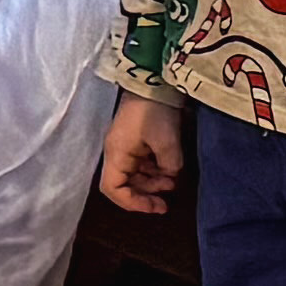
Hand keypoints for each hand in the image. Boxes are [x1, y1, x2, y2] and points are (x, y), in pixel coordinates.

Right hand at [99, 98, 188, 216]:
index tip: (155, 206)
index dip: (133, 203)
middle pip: (124, 184)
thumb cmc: (154, 112)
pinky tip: (169, 168)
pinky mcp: (134, 137)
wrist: (152, 79)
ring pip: (133, 174)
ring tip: (172, 181)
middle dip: (146, 194)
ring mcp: (124, 144)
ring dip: (152, 182)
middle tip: (168, 198)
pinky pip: (140, 162)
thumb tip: (172, 175)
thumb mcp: (167, 143)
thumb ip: (170, 167)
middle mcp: (116, 152)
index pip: (113, 189)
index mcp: (116, 154)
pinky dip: (153, 170)